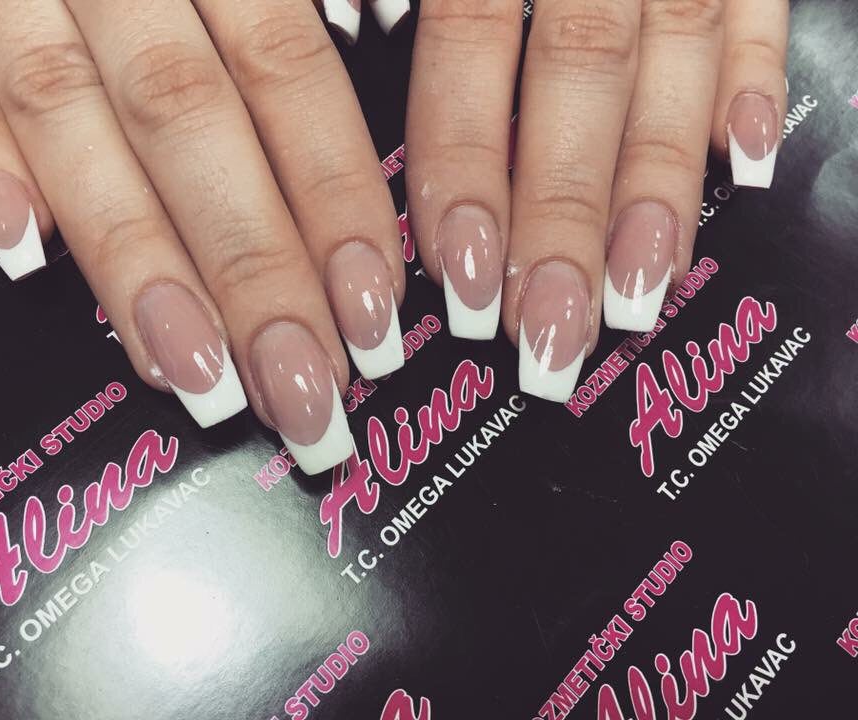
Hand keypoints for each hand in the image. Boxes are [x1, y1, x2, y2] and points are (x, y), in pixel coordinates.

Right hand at [0, 0, 410, 474]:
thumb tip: (383, 16)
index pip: (284, 72)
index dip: (331, 196)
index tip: (372, 309)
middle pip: (189, 123)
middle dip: (251, 270)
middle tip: (303, 392)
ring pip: (66, 117)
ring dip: (130, 256)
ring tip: (191, 373)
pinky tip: (17, 246)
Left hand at [405, 0, 787, 400]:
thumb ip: (411, 8)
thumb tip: (356, 44)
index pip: (465, 44)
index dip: (461, 165)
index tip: (459, 274)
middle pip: (578, 76)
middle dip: (563, 215)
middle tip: (549, 328)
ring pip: (675, 57)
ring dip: (657, 184)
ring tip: (639, 291)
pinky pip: (759, 9)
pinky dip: (755, 81)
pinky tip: (746, 164)